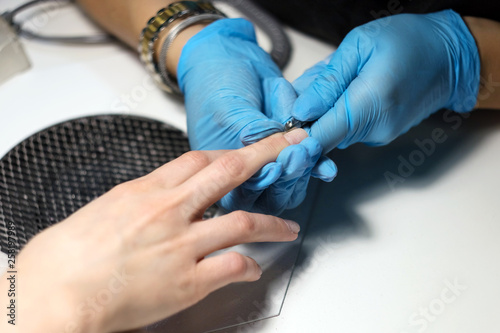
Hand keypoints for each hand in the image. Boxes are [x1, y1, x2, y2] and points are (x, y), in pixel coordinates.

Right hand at [0, 130, 306, 332]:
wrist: (55, 292)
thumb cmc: (66, 256)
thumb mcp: (103, 209)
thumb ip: (136, 202)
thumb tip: (148, 203)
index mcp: (146, 190)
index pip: (198, 158)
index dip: (226, 155)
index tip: (240, 155)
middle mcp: (170, 210)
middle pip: (229, 170)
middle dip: (265, 153)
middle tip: (289, 146)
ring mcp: (183, 244)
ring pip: (244, 221)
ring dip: (273, 223)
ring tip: (288, 227)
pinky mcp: (188, 280)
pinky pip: (232, 266)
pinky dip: (249, 266)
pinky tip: (254, 268)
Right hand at [178, 19, 335, 213]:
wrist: (228, 54)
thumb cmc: (214, 83)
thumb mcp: (229, 111)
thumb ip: (254, 135)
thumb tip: (278, 151)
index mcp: (222, 171)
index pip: (245, 191)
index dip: (264, 183)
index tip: (278, 167)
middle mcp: (247, 169)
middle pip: (272, 191)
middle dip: (289, 175)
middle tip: (299, 155)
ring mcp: (269, 156)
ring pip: (292, 178)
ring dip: (305, 168)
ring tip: (311, 150)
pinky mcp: (288, 143)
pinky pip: (305, 159)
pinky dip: (317, 160)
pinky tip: (325, 163)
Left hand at [292, 10, 479, 152]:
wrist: (451, 55)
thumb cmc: (410, 42)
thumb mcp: (359, 46)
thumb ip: (327, 81)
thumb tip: (301, 108)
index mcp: (369, 104)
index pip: (320, 137)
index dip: (296, 136)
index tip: (283, 125)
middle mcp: (374, 128)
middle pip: (323, 134)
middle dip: (307, 113)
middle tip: (307, 86)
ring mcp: (379, 135)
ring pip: (334, 130)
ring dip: (325, 109)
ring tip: (334, 80)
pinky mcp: (381, 134)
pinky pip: (348, 126)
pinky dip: (339, 110)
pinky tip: (348, 87)